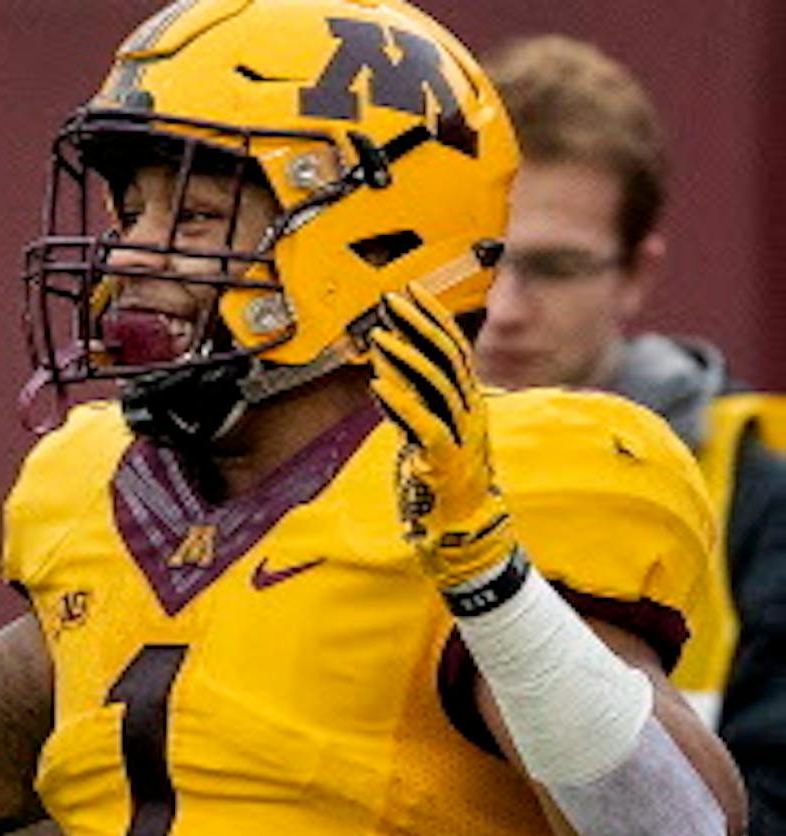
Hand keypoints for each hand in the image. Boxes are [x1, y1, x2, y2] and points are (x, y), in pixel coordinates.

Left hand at [369, 283, 517, 595]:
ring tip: (380, 335)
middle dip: (418, 325)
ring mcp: (462, 435)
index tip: (411, 291)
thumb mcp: (426, 430)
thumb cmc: (442, 481)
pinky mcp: (445, 461)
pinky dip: (401, 403)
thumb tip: (388, 368)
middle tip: (391, 299)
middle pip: (447, 358)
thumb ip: (413, 399)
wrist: (465, 530)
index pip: (454, 348)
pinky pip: (424, 425)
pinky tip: (378, 386)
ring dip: (406, 358)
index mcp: (469, 401)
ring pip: (437, 386)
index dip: (433, 317)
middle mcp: (470, 411)